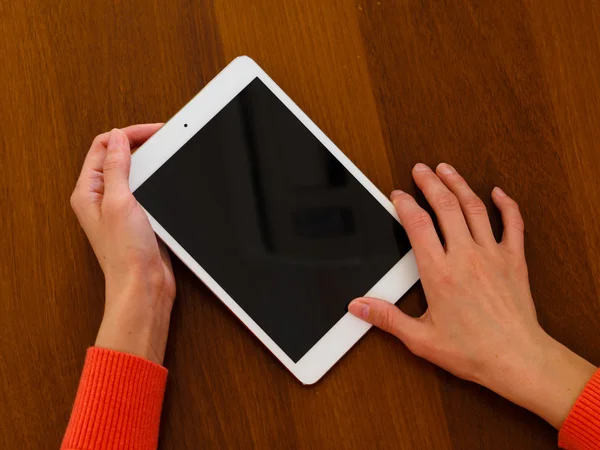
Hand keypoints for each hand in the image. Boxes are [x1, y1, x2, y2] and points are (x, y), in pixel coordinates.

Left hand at [71, 125, 175, 364]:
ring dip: (149, 161)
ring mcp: (120, 208)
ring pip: (133, 172)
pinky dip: (156, 178)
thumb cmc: (126, 254)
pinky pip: (145, 188)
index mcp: (87, 192)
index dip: (127, 134)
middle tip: (163, 137)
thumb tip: (117, 138)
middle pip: (117, 157)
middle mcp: (101, 198)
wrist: (144, 284)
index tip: (154, 131)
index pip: (103, 147)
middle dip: (139, 144)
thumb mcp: (119, 202)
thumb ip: (116, 167)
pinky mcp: (138, 218)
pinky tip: (167, 178)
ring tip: (166, 152)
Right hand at [349, 163, 595, 427]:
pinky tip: (498, 193)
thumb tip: (359, 306)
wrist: (518, 359)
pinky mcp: (514, 259)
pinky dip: (506, 204)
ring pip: (474, 208)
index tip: (397, 195)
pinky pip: (513, 223)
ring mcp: (492, 254)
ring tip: (447, 169)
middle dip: (430, 183)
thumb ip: (387, 318)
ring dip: (459, 184)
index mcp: (439, 273)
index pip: (417, 225)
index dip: (404, 204)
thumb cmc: (472, 351)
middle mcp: (465, 256)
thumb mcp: (421, 339)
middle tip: (420, 169)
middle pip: (445, 206)